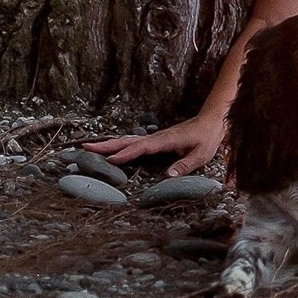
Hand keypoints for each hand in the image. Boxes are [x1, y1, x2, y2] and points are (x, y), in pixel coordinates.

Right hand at [86, 112, 226, 177]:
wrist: (211, 122)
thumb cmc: (207, 138)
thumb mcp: (202, 154)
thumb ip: (185, 165)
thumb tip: (168, 176)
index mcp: (167, 140)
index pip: (143, 147)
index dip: (127, 153)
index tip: (110, 159)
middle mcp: (157, 137)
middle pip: (128, 141)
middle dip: (107, 145)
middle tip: (85, 147)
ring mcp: (154, 138)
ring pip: (128, 140)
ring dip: (109, 143)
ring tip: (89, 146)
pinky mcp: (155, 140)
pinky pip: (133, 142)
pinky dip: (118, 144)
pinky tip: (108, 148)